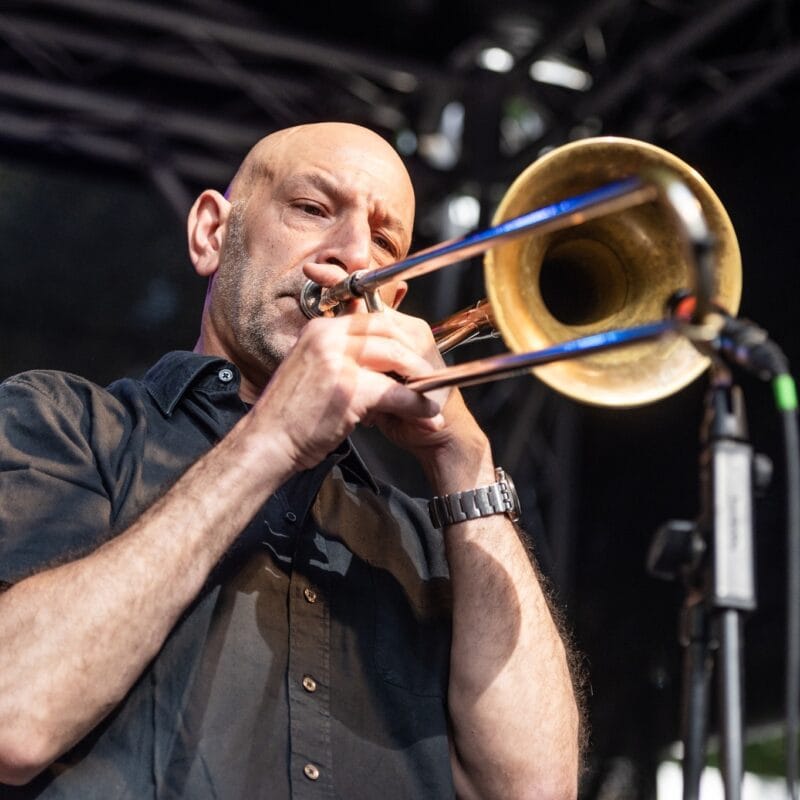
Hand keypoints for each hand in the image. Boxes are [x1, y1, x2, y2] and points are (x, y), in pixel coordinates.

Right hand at [249, 311, 443, 471]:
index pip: (372, 320)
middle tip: (432, 375)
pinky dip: (416, 405)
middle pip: (388, 332)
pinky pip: (395, 392)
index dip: (399, 338)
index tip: (414, 357)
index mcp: (319, 329)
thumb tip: (379, 360)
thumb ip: (341, 358)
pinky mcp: (348, 388)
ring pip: (396, 358)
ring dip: (421, 379)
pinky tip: (427, 416)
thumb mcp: (312, 372)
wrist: (267, 443)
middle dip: (414, 354)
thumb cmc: (290, 416)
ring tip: (434, 397)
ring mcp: (337, 360)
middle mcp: (327, 337)